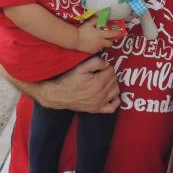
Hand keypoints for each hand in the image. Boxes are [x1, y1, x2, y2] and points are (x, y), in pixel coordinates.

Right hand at [0, 41, 119, 112]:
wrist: (57, 95)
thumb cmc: (68, 80)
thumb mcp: (80, 67)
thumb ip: (95, 62)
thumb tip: (107, 63)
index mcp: (98, 82)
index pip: (111, 71)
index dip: (107, 66)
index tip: (100, 66)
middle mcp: (100, 94)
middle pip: (114, 80)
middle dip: (110, 74)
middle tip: (102, 72)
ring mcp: (99, 103)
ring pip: (115, 91)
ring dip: (113, 84)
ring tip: (105, 80)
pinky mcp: (96, 109)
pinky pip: (112, 107)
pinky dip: (115, 101)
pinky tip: (111, 94)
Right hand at [77, 17, 120, 53]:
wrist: (75, 40)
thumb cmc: (82, 30)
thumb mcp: (89, 23)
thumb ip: (96, 20)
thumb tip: (100, 17)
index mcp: (101, 35)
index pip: (112, 34)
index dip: (117, 33)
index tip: (119, 32)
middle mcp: (101, 42)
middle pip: (110, 43)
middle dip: (111, 40)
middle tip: (108, 37)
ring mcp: (97, 48)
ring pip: (104, 46)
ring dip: (103, 43)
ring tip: (97, 39)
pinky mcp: (93, 51)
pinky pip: (97, 49)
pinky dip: (97, 46)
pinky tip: (92, 43)